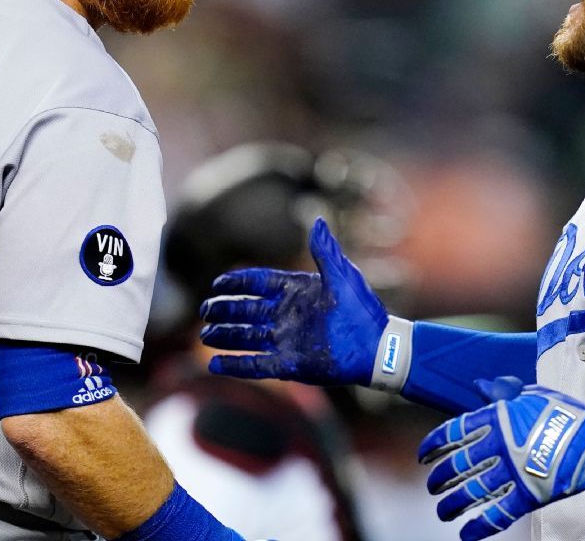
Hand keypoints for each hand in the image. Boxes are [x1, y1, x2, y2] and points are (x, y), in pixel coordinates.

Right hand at [200, 218, 388, 385]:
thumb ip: (325, 250)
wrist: (379, 347)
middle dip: (225, 311)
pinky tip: (215, 364)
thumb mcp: (342, 275)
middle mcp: (289, 316)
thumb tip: (317, 220)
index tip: (218, 284)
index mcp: (298, 292)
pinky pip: (256, 365)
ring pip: (248, 337)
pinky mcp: (290, 365)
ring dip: (226, 337)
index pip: (260, 284)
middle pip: (247, 312)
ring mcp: (288, 341)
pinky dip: (236, 365)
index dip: (238, 283)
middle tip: (205, 311)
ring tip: (205, 335)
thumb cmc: (363, 310)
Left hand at [418, 377, 584, 540]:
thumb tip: (479, 386)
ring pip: (472, 491)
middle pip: (458, 464)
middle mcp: (500, 445)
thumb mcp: (531, 394)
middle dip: (440, 478)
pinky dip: (479, 527)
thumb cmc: (564, 413)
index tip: (424, 456)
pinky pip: (497, 514)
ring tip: (442, 511)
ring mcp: (513, 471)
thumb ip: (502, 393)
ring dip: (452, 504)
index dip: (433, 445)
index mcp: (498, 418)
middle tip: (433, 486)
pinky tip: (465, 533)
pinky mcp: (529, 495)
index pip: (454, 432)